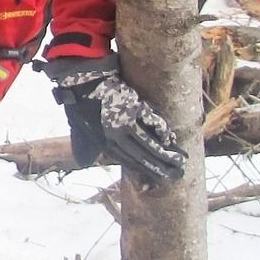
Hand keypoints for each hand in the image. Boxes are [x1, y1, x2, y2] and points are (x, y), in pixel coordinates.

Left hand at [44, 55, 185, 186]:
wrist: (82, 81)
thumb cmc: (81, 105)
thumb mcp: (79, 130)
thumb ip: (85, 147)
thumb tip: (83, 162)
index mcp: (104, 143)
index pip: (130, 162)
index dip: (147, 172)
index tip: (161, 179)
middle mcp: (115, 136)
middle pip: (142, 156)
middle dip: (160, 167)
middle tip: (177, 174)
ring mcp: (125, 121)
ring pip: (148, 143)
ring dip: (165, 154)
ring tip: (180, 161)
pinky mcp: (134, 107)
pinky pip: (152, 122)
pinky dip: (162, 131)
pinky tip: (169, 139)